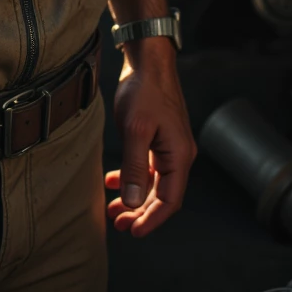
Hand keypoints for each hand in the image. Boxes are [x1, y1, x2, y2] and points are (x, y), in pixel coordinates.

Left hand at [105, 39, 195, 236]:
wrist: (148, 59)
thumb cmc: (144, 90)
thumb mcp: (135, 130)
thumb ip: (134, 167)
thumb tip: (135, 202)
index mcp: (179, 156)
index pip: (169, 201)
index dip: (151, 219)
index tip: (132, 232)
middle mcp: (178, 155)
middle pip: (161, 195)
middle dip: (139, 212)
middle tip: (117, 224)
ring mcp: (169, 146)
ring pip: (152, 183)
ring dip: (134, 196)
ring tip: (113, 209)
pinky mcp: (158, 137)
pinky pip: (147, 166)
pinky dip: (132, 176)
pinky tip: (112, 180)